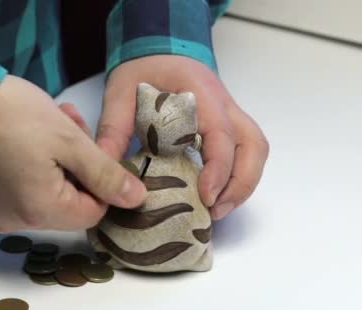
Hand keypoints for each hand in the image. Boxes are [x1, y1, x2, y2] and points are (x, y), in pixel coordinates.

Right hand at [0, 75, 146, 231]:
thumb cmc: (11, 115)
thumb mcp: (69, 140)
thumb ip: (106, 174)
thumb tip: (136, 199)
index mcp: (41, 211)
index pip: (94, 211)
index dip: (101, 179)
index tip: (91, 146)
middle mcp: (17, 221)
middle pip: (69, 203)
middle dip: (78, 165)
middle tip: (72, 126)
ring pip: (47, 194)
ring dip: (58, 162)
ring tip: (50, 124)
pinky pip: (22, 189)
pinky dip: (34, 167)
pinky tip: (30, 136)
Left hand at [98, 55, 268, 219]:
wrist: (156, 47)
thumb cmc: (142, 68)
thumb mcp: (119, 94)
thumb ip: (113, 129)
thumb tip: (105, 169)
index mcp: (199, 92)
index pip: (221, 133)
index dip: (218, 169)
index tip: (205, 196)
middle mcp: (223, 103)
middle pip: (253, 146)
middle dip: (238, 184)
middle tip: (213, 211)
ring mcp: (229, 113)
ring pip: (255, 149)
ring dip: (243, 183)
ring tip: (217, 209)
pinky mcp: (226, 124)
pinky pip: (245, 150)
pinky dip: (238, 175)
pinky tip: (217, 194)